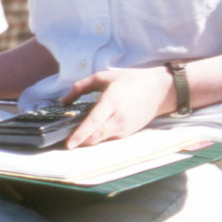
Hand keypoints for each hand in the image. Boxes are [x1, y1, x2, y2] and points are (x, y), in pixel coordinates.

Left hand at [61, 66, 175, 147]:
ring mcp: (124, 128)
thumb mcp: (104, 77)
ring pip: (101, 140)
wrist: (158, 90)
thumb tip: (63, 101)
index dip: (80, 134)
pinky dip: (98, 137)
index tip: (69, 144)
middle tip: (64, 140)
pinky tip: (92, 130)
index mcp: (111, 101)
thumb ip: (81, 87)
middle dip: (80, 141)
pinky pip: (108, 138)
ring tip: (75, 135)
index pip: (94, 121)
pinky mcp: (128, 134)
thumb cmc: (129, 80)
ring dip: (87, 140)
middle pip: (95, 137)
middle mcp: (118, 118)